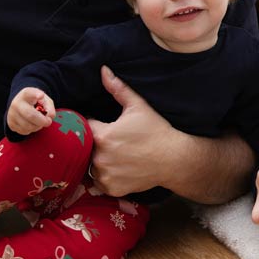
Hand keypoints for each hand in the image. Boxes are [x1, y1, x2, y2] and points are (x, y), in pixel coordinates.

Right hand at [7, 87, 54, 134]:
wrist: (20, 105)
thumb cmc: (35, 102)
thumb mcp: (44, 100)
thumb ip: (49, 106)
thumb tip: (50, 116)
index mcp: (26, 94)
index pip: (29, 93)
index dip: (35, 94)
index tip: (41, 95)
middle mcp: (16, 103)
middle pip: (30, 115)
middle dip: (42, 121)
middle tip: (49, 121)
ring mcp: (12, 114)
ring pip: (28, 126)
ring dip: (38, 126)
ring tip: (39, 121)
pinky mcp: (11, 124)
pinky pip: (25, 131)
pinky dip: (31, 130)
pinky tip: (32, 124)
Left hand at [86, 66, 179, 195]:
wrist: (173, 158)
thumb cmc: (156, 130)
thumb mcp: (138, 106)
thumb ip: (117, 88)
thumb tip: (103, 70)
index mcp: (102, 135)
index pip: (84, 127)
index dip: (92, 124)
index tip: (103, 124)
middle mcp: (99, 157)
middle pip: (86, 147)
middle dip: (94, 143)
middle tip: (114, 140)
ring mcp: (105, 175)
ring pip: (90, 165)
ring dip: (98, 160)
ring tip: (117, 154)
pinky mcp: (111, 188)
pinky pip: (99, 182)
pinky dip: (105, 176)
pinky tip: (120, 167)